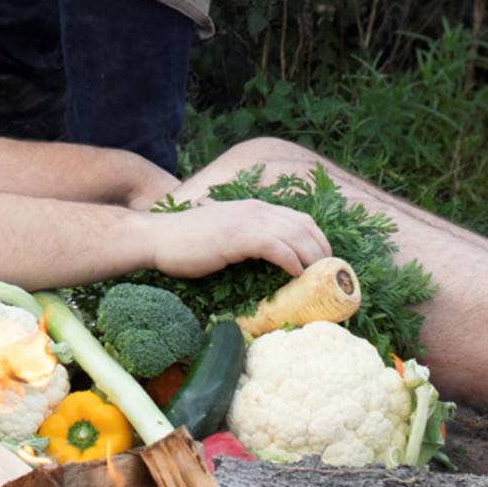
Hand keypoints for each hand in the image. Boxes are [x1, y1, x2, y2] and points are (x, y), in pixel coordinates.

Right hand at [150, 199, 330, 278]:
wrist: (157, 238)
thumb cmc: (185, 242)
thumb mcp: (223, 234)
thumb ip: (245, 238)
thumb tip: (265, 259)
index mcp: (253, 208)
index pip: (299, 219)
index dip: (318, 239)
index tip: (325, 262)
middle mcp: (255, 210)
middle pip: (304, 227)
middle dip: (323, 251)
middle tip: (330, 275)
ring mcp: (246, 221)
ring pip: (296, 236)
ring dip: (313, 258)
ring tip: (320, 278)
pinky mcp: (237, 237)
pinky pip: (276, 247)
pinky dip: (291, 260)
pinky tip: (297, 275)